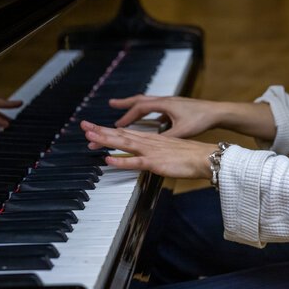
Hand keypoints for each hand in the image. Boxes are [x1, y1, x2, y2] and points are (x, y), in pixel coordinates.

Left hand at [80, 120, 214, 179]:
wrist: (204, 157)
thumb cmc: (190, 156)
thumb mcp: (169, 151)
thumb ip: (156, 151)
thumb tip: (147, 154)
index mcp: (150, 139)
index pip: (125, 132)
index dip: (108, 130)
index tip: (93, 127)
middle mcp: (148, 142)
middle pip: (120, 134)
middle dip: (100, 130)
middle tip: (83, 126)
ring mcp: (150, 151)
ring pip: (124, 144)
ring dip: (106, 140)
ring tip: (90, 137)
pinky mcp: (155, 163)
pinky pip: (135, 162)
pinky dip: (121, 161)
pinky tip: (108, 160)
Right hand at [110, 95, 219, 137]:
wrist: (217, 112)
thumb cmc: (201, 120)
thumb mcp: (181, 132)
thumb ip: (165, 138)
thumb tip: (150, 146)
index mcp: (164, 104)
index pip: (140, 107)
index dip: (127, 115)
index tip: (117, 124)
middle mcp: (166, 100)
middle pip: (141, 100)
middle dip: (125, 103)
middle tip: (112, 104)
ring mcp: (171, 103)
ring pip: (149, 103)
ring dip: (136, 107)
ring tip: (127, 112)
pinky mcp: (177, 107)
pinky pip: (158, 108)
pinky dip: (149, 113)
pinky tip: (151, 122)